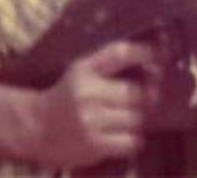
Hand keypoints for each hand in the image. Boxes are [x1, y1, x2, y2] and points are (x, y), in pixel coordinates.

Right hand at [22, 41, 161, 168]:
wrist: (33, 128)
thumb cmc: (67, 95)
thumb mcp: (83, 70)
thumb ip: (112, 61)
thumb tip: (158, 57)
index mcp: (84, 69)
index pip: (120, 53)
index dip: (146, 52)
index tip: (163, 55)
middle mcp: (87, 93)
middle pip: (137, 92)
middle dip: (146, 96)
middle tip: (147, 98)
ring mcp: (90, 121)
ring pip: (136, 118)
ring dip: (138, 119)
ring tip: (129, 118)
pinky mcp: (93, 145)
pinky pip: (131, 141)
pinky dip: (133, 139)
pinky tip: (124, 135)